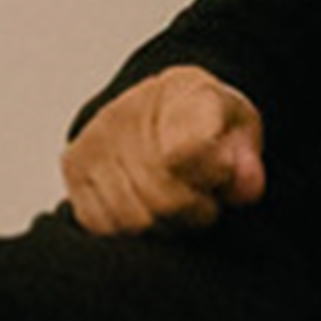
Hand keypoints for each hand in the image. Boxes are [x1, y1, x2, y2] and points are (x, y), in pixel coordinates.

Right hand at [60, 68, 266, 235]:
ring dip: (162, 226)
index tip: (220, 175)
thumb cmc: (203, 122)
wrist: (159, 107)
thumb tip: (247, 187)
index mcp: (181, 92)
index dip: (212, 176)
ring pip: (132, 217)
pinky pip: (101, 223)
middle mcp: (127, 112)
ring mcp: (95, 138)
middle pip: (162, 196)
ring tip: (175, 209)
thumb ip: (246, 157)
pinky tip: (145, 211)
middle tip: (203, 204)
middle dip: (192, 213)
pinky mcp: (73, 166)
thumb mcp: (239, 129)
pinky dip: (128, 229)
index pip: (188, 150)